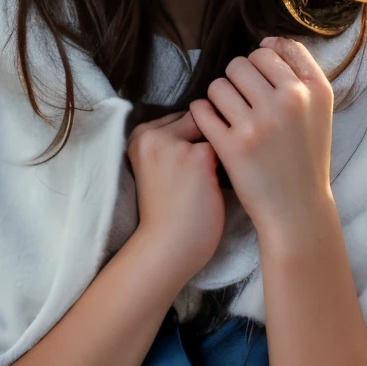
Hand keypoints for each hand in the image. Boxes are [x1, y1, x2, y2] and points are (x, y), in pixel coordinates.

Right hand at [125, 110, 225, 282]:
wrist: (167, 247)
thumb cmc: (167, 211)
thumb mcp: (156, 166)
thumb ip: (172, 143)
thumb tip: (211, 122)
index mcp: (139, 135)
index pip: (179, 117)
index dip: (193, 139)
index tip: (192, 164)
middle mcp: (151, 133)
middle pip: (196, 118)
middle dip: (206, 141)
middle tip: (202, 173)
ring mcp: (173, 143)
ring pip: (212, 130)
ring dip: (218, 151)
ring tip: (209, 180)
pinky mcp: (197, 156)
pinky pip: (224, 147)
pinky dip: (227, 164)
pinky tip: (217, 186)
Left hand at [189, 36, 334, 243]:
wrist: (297, 209)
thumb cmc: (305, 156)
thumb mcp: (318, 110)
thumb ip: (300, 71)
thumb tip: (267, 39)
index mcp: (314, 90)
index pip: (274, 49)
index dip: (262, 62)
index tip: (261, 82)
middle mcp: (289, 102)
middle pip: (242, 63)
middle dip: (237, 79)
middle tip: (243, 101)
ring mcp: (260, 124)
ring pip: (219, 84)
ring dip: (218, 96)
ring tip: (228, 114)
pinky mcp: (233, 146)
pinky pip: (202, 110)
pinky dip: (202, 115)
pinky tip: (212, 125)